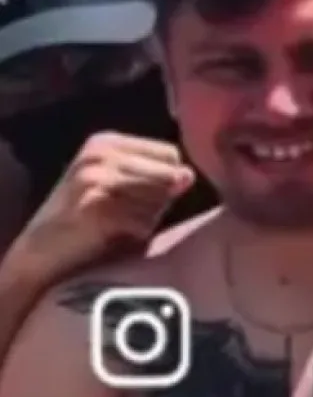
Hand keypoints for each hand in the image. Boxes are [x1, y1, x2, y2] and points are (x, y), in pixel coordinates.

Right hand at [11, 133, 192, 282]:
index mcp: (107, 142)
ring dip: (148, 218)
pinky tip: (111, 237)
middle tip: (125, 215)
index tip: (138, 198)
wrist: (40, 254)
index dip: (167, 181)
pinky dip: (136, 235)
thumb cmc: (90, 222)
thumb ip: (158, 179)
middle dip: (159, 200)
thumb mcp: (123, 190)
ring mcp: (94, 178)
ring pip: (159, 198)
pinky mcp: (93, 207)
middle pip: (169, 174)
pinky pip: (143, 223)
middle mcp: (99, 153)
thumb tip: (188, 175)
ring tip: (118, 224)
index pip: (171, 154)